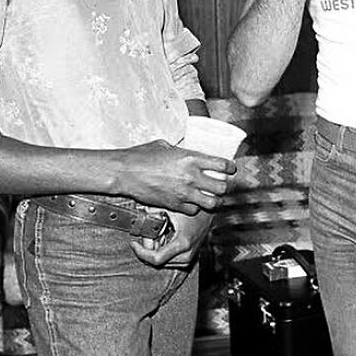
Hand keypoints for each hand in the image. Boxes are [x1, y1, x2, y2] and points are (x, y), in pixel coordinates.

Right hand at [111, 140, 235, 214]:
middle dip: (224, 187)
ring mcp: (183, 193)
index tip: (230, 169)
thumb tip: (187, 153)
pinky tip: (191, 202)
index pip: (222, 165)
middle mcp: (191, 176)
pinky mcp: (174, 205)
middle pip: (222, 187)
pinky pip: (194, 210)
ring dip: (214, 200)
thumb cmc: (142, 156)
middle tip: (220, 185)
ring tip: (211, 197)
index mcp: (191, 158)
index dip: (230, 168)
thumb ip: (181, 151)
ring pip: (212, 203)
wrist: (125, 172)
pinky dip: (195, 207)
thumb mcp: (165, 146)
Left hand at [130, 210, 213, 267]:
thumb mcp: (170, 207)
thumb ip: (153, 212)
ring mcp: (189, 256)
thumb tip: (139, 216)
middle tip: (146, 233)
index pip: (155, 259)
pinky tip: (164, 236)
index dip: (141, 252)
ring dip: (156, 249)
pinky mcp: (190, 255)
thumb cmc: (194, 206)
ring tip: (157, 233)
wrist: (211, 208)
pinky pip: (171, 259)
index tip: (134, 244)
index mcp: (182, 243)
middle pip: (158, 261)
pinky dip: (164, 250)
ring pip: (164, 261)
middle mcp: (187, 253)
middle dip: (148, 249)